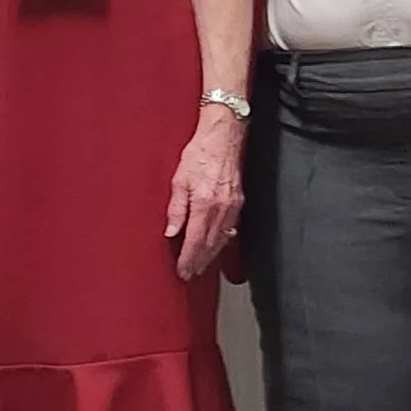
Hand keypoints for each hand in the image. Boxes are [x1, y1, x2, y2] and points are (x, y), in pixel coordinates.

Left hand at [166, 109, 244, 281]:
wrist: (223, 136)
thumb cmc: (200, 152)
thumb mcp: (179, 179)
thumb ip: (176, 208)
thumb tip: (171, 232)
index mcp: (204, 203)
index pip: (195, 240)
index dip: (188, 259)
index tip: (182, 270)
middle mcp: (221, 208)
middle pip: (210, 244)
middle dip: (199, 262)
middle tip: (189, 274)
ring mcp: (233, 206)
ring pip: (222, 239)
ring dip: (211, 256)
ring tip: (201, 266)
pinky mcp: (238, 201)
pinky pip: (231, 229)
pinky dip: (223, 242)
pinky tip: (217, 247)